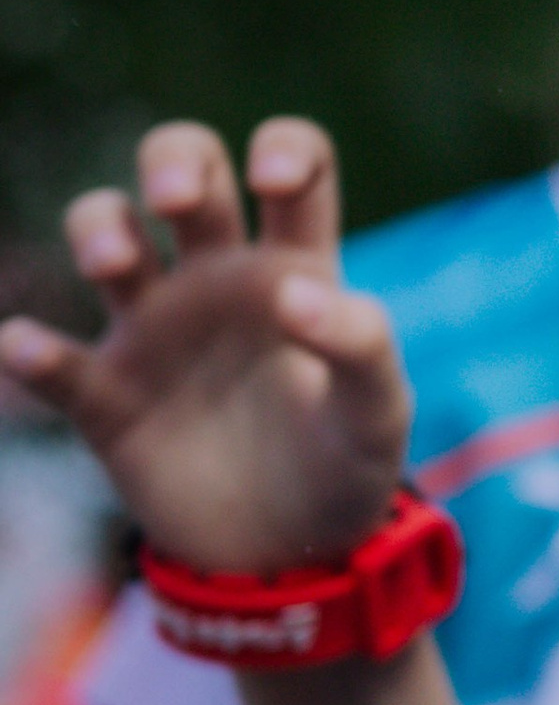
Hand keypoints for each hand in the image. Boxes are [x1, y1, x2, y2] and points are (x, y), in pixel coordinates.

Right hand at [0, 120, 409, 573]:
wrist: (293, 559)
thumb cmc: (346, 465)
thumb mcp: (378, 410)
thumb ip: (361, 345)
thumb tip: (298, 292)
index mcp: (296, 264)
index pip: (295, 161)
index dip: (282, 146)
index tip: (273, 179)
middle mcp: (219, 278)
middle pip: (184, 168)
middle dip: (172, 159)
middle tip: (175, 198)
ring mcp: (156, 331)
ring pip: (106, 234)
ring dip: (98, 228)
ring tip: (113, 263)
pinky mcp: (108, 400)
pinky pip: (55, 365)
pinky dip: (32, 351)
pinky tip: (27, 345)